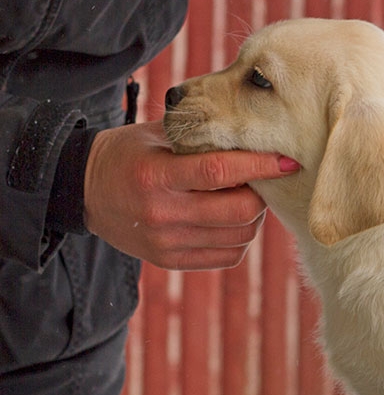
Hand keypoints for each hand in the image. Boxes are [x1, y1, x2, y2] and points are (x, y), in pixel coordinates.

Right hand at [84, 121, 296, 269]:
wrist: (85, 192)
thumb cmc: (130, 155)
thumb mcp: (156, 136)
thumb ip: (201, 137)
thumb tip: (256, 133)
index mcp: (156, 175)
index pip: (220, 172)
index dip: (260, 167)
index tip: (288, 161)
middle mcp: (162, 213)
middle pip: (238, 211)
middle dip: (261, 195)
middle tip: (260, 180)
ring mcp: (167, 243)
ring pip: (239, 236)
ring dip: (253, 217)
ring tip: (244, 197)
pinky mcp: (171, 261)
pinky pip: (228, 256)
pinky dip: (240, 238)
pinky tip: (230, 219)